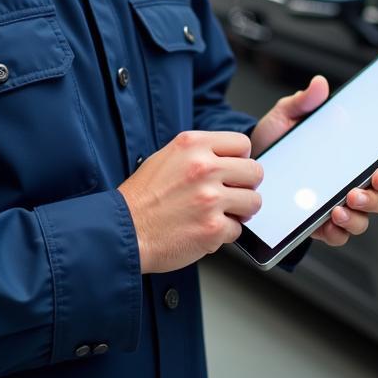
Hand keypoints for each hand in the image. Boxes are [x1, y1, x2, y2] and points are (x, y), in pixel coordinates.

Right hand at [118, 130, 262, 273]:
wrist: (123, 230)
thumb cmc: (142, 196)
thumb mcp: (168, 156)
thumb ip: (201, 152)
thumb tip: (231, 159)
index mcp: (193, 144)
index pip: (243, 144)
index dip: (240, 159)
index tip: (233, 170)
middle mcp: (204, 167)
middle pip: (255, 171)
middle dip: (246, 185)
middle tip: (231, 194)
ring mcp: (210, 199)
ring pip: (253, 202)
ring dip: (240, 211)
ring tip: (220, 213)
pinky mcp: (212, 229)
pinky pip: (237, 230)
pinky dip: (224, 233)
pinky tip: (204, 229)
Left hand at [250, 75, 377, 247]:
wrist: (246, 167)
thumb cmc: (275, 142)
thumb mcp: (286, 117)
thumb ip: (303, 101)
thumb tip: (319, 84)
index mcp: (350, 157)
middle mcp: (349, 183)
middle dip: (376, 197)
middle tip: (357, 192)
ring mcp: (336, 206)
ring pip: (362, 220)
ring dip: (357, 217)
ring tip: (339, 209)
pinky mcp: (318, 224)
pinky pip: (337, 235)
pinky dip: (337, 232)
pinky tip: (328, 222)